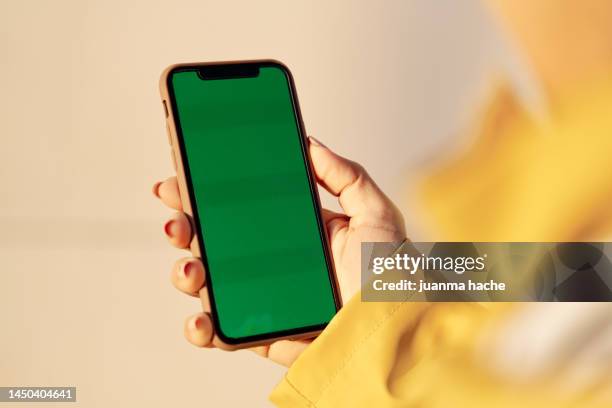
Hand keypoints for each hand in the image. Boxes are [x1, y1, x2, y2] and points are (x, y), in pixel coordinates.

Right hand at [153, 137, 405, 366]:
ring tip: (192, 267)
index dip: (208, 191)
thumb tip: (310, 143)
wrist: (393, 335)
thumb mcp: (376, 215)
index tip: (185, 173)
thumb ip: (346, 175)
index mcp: (292, 231)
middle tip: (178, 216)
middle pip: (214, 240)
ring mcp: (261, 299)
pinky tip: (201, 318)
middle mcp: (270, 262)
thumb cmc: (391, 278)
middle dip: (185, 225)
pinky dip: (200, 327)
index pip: (241, 206)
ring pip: (208, 282)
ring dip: (186, 272)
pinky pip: (220, 331)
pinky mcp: (260, 334)